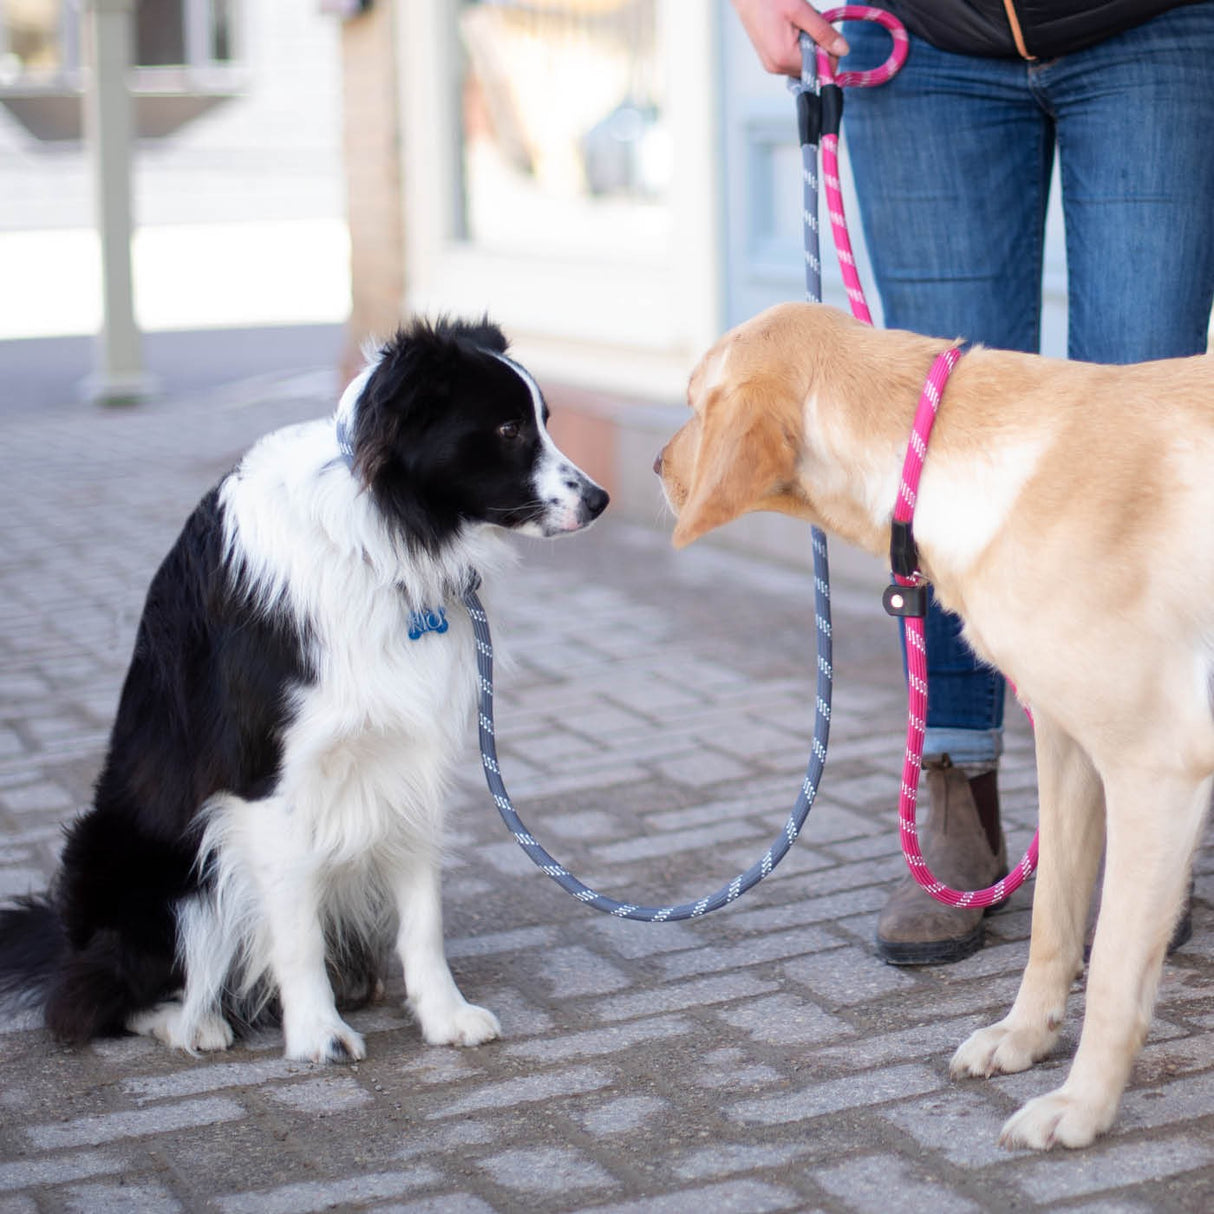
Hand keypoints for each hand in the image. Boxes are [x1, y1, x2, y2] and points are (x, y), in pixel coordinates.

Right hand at [731, 0, 848, 76]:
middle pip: (812, 67)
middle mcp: (778, 68)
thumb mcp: (801, 11)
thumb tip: (843, 50)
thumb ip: (823, 32)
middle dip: (817, 46)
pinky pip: (793, 59)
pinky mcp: (770, 61)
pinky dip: (799, 46)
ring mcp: (773, 66)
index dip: (829, 50)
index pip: (820, 68)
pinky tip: (791, 30)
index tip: (825, 31)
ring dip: (808, 45)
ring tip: (797, 25)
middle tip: (807, 24)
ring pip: (804, 63)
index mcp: (785, 58)